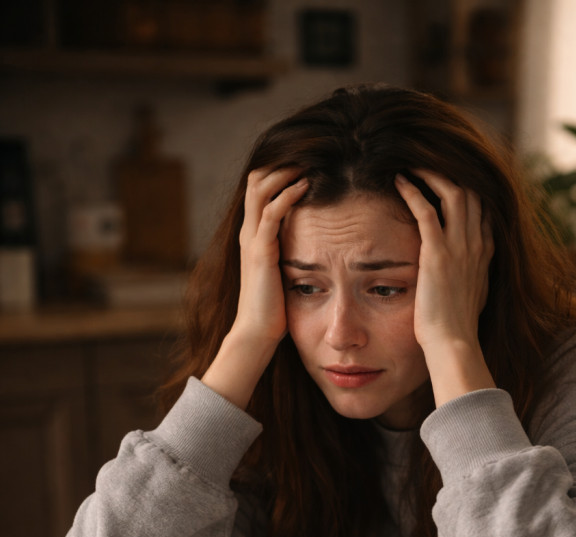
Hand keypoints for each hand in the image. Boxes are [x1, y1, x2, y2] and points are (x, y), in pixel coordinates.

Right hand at [202, 167, 307, 408]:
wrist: (257, 333)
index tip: (308, 162)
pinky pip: (271, 213)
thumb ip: (291, 254)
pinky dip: (288, 194)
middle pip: (257, 178)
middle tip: (310, 153)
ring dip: (285, 170)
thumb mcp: (283, 273)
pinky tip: (306, 186)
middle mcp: (249, 232)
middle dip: (283, 162)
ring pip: (261, 188)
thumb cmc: (274, 309)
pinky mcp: (260, 251)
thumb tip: (315, 246)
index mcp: (254, 235)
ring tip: (308, 161)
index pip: (260, 188)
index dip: (280, 170)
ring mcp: (252, 240)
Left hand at [394, 171, 495, 403]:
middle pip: (472, 192)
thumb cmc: (455, 328)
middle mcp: (476, 245)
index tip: (448, 179)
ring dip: (432, 174)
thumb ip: (469, 279)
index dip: (467, 189)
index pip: (482, 209)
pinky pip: (427, 210)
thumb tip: (462, 278)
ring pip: (454, 192)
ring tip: (413, 164)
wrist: (453, 344)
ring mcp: (459, 247)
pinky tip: (399, 181)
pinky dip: (413, 191)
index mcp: (484, 254)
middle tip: (427, 163)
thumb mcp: (471, 298)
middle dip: (450, 172)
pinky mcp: (437, 253)